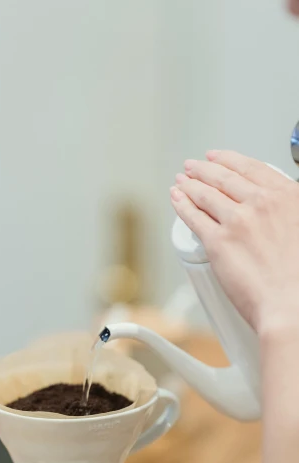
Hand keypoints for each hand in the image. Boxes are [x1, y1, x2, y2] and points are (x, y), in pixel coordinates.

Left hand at [170, 150, 298, 334]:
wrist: (292, 305)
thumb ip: (288, 213)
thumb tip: (280, 211)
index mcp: (287, 197)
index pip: (252, 168)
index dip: (229, 161)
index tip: (218, 157)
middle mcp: (260, 203)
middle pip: (224, 178)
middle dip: (204, 169)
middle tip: (193, 166)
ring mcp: (236, 221)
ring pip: (206, 194)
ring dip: (189, 184)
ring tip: (181, 180)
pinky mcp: (217, 242)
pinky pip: (193, 218)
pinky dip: (181, 205)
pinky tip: (176, 199)